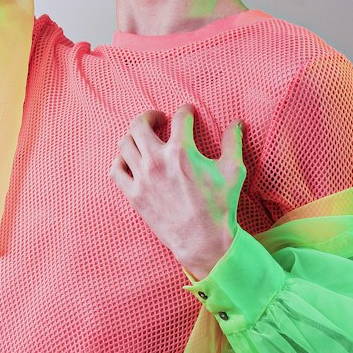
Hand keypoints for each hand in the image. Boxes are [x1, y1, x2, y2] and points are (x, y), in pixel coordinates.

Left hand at [111, 107, 245, 276]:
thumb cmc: (219, 207)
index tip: (188, 113)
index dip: (185, 111)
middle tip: (159, 119)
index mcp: (181, 151)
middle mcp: (157, 161)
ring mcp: (142, 178)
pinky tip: (129, 160)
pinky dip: (120, 161)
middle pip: (140, 124)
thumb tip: (237, 123)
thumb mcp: (233, 171)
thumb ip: (233, 142)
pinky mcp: (134, 195)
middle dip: (150, 116)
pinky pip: (116, 170)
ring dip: (134, 135)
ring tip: (143, 137)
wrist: (202, 240)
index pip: (179, 118)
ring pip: (125, 144)